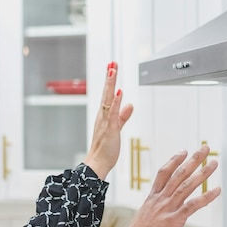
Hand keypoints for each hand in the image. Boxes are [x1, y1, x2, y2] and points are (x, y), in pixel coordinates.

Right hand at [83, 62, 133, 178]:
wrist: (97, 164)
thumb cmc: (105, 149)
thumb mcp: (116, 128)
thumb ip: (123, 116)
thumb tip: (129, 104)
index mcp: (104, 115)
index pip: (108, 94)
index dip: (111, 80)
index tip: (112, 67)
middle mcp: (103, 115)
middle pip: (106, 92)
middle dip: (110, 77)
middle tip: (112, 63)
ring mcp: (105, 121)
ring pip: (108, 99)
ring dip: (110, 84)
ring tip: (112, 70)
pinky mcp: (109, 129)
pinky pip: (112, 113)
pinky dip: (115, 102)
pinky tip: (118, 92)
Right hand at [119, 146, 220, 226]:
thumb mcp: (143, 220)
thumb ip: (153, 214)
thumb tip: (158, 216)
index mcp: (152, 199)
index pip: (164, 173)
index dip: (174, 161)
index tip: (184, 151)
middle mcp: (160, 200)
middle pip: (179, 174)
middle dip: (193, 160)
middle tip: (205, 148)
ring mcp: (168, 208)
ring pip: (187, 185)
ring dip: (202, 173)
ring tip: (214, 163)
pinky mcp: (175, 220)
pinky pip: (193, 205)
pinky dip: (206, 197)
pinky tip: (217, 190)